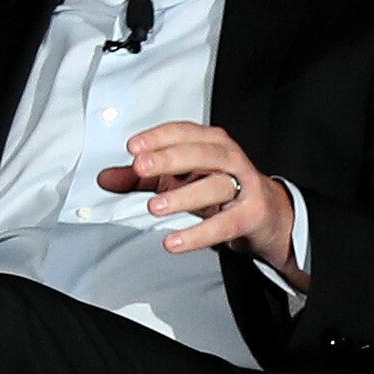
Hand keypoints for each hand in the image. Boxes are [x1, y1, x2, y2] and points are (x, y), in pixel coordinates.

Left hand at [106, 125, 296, 278]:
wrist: (267, 214)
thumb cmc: (219, 189)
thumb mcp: (178, 179)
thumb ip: (141, 178)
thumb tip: (106, 178)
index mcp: (211, 143)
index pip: (184, 132)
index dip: (159, 138)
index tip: (133, 147)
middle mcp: (230, 160)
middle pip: (202, 154)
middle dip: (170, 159)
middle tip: (140, 168)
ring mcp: (245, 186)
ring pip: (216, 186)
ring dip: (183, 196)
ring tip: (154, 207)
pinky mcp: (252, 214)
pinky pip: (225, 224)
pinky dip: (198, 234)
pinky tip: (174, 241)